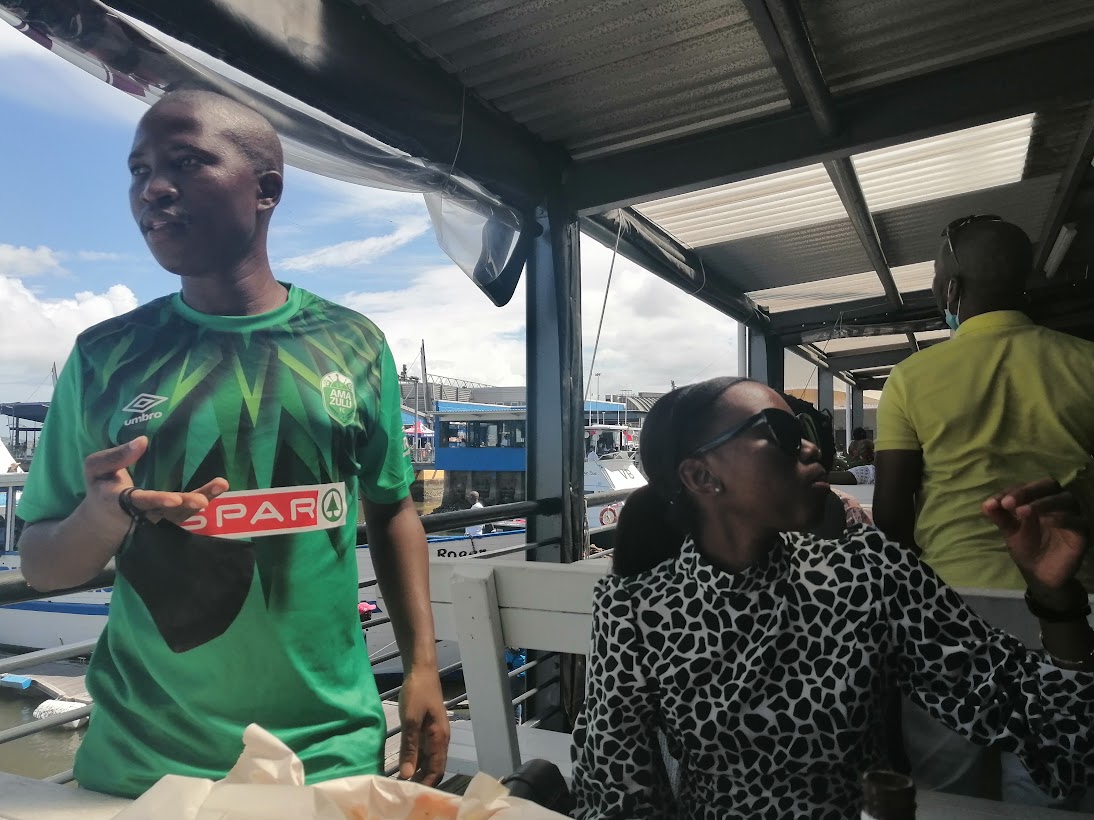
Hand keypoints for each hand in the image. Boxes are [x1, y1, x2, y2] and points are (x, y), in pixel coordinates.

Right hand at [83, 437, 228, 532]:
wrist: (103, 519)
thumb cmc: (101, 487)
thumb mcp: (95, 469)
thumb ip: (115, 456)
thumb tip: (142, 440)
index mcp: (121, 501)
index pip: (141, 501)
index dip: (157, 500)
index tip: (174, 500)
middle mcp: (143, 512)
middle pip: (168, 511)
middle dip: (186, 504)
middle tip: (203, 501)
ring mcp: (159, 516)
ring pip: (183, 512)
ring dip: (203, 499)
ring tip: (221, 485)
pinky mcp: (169, 516)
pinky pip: (188, 510)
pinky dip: (205, 498)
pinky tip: (219, 487)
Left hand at [397, 665, 449, 785]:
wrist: (421, 670)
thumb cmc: (417, 693)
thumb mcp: (410, 721)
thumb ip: (409, 748)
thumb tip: (406, 775)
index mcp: (440, 739)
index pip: (437, 770)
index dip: (426, 785)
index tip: (411, 796)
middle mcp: (440, 739)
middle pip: (434, 768)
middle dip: (421, 782)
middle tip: (404, 793)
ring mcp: (434, 733)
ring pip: (429, 760)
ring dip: (417, 772)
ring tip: (402, 783)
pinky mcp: (427, 728)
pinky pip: (424, 750)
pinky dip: (415, 760)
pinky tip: (404, 765)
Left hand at [983, 478, 1088, 598]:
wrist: (1040, 575)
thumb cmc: (1026, 547)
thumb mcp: (1009, 530)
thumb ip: (999, 516)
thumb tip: (985, 504)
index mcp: (1040, 498)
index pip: (1027, 486)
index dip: (1010, 491)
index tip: (995, 503)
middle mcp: (1058, 502)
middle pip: (1049, 485)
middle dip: (1027, 491)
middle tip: (1009, 503)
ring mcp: (1073, 516)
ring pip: (1065, 499)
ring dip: (1042, 503)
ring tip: (1023, 512)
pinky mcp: (1082, 533)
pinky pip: (1077, 521)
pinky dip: (1063, 519)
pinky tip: (1047, 521)